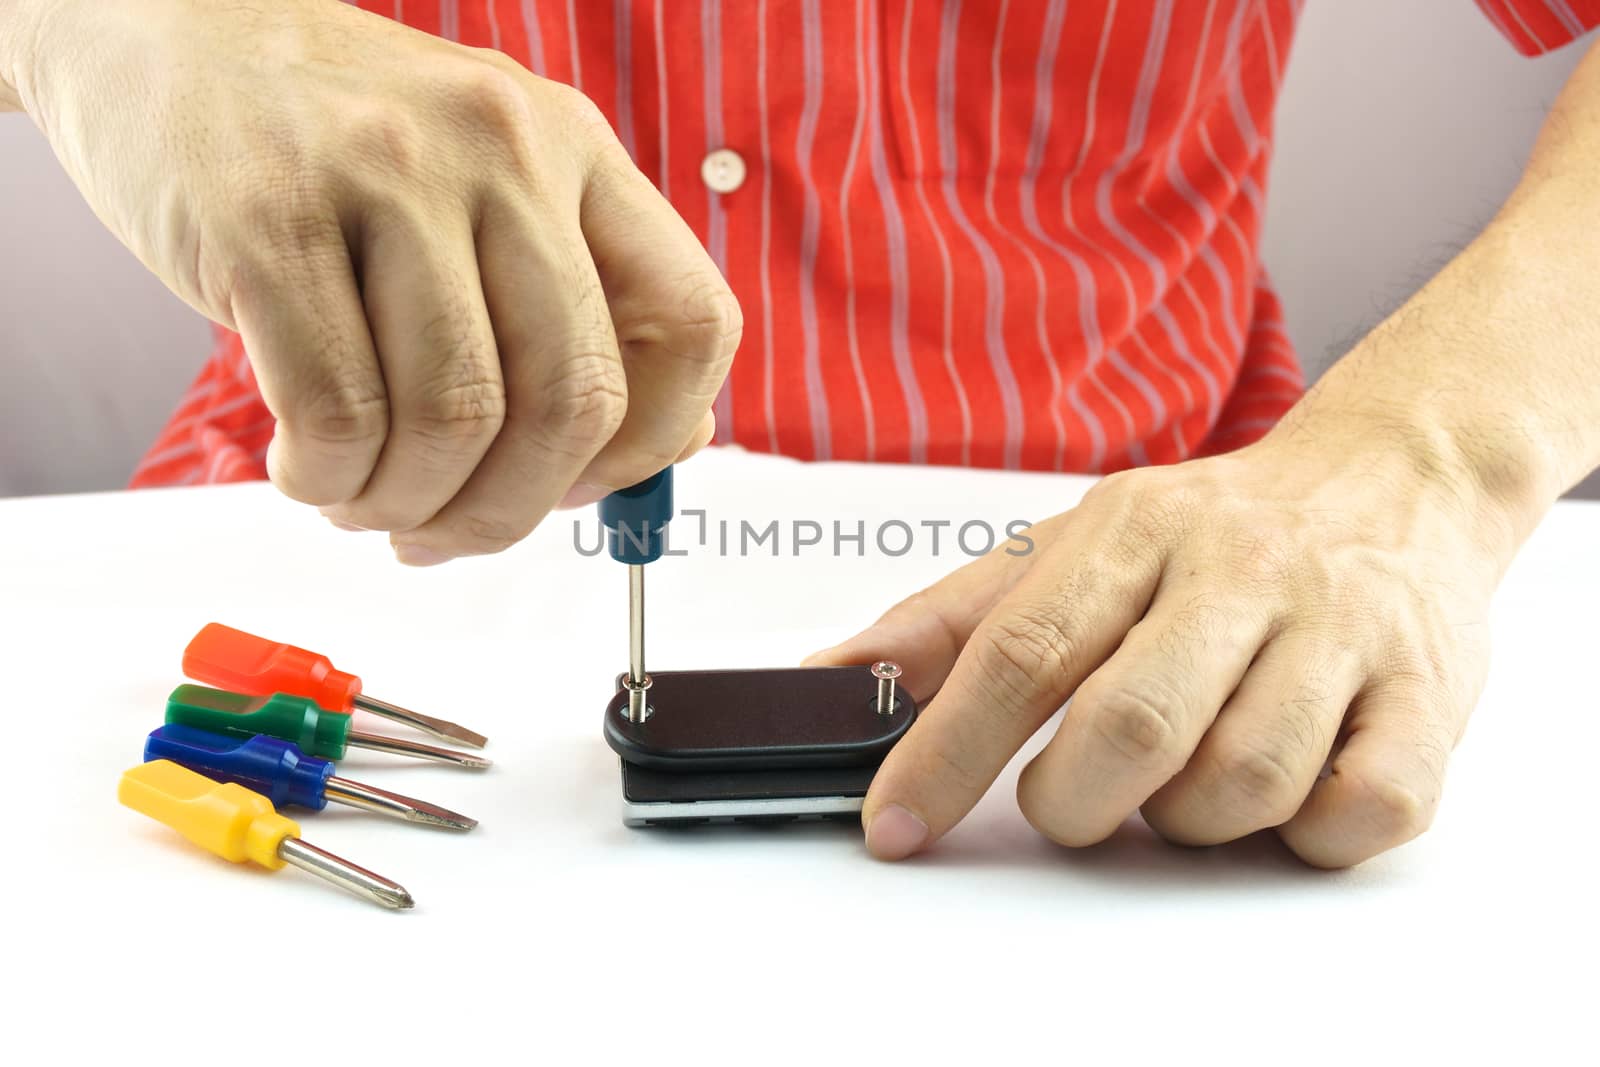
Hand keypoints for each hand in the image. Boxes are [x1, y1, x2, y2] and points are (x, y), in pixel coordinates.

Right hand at [12, 0, 737, 560]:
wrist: (166, 32)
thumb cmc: (341, 147)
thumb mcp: (492, 189)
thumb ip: (580, 306)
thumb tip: (663, 444)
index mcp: (578, 150)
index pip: (692, 324)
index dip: (646, 445)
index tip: (575, 487)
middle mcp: (502, 150)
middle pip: (572, 398)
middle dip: (511, 511)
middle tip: (449, 534)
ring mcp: (388, 173)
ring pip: (455, 419)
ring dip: (408, 505)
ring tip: (364, 501)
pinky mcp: (270, 216)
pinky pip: (339, 412)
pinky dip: (329, 479)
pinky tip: (308, 467)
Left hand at [809, 421, 1516, 867]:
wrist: (1392, 480)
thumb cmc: (1211, 530)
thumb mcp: (1073, 545)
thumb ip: (952, 619)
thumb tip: (832, 675)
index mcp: (1137, 530)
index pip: (1020, 650)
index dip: (946, 751)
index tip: (895, 822)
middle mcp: (1242, 572)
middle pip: (1130, 730)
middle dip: (1074, 802)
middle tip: (1074, 794)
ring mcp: (1342, 631)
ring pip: (1239, 787)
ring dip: (1187, 818)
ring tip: (1187, 767)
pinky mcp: (1429, 696)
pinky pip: (1359, 812)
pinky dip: (1303, 833)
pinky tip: (1286, 786)